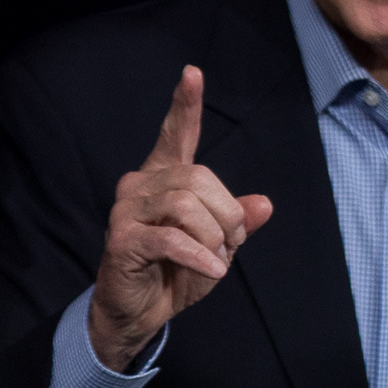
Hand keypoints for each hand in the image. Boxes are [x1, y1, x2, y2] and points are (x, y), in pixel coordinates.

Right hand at [90, 66, 273, 369]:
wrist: (139, 313)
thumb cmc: (176, 273)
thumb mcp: (217, 246)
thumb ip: (237, 221)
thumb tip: (265, 204)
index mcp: (163, 178)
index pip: (174, 135)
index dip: (185, 105)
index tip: (193, 73)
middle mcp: (140, 184)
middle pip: (199, 178)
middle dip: (228, 214)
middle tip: (232, 244)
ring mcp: (127, 210)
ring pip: (186, 204)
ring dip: (214, 236)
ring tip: (216, 259)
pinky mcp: (122, 239)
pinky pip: (172, 237)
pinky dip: (200, 255)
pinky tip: (213, 270)